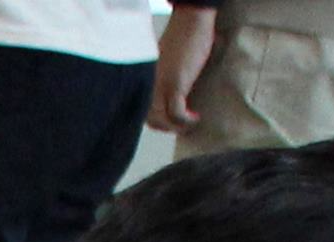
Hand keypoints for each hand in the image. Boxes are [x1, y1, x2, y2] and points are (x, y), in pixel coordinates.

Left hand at [148, 5, 215, 133]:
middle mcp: (147, 86)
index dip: (152, 120)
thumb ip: (160, 78)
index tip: (166, 123)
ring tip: (187, 125)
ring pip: (159, 119)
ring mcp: (160, 86)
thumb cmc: (181, 39)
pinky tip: (195, 118)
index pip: (139, 109)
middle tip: (178, 127)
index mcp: (143, 81)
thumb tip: (168, 93)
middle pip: (147, 118)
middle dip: (164, 127)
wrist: (190, 23)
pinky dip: (185, 120)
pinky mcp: (175, 84)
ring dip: (174, 127)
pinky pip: (176, 113)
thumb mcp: (164, 63)